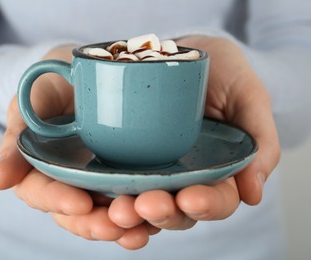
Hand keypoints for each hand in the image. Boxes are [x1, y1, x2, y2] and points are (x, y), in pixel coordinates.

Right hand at [0, 45, 158, 249]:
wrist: (80, 74)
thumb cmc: (51, 86)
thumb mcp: (30, 103)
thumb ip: (16, 138)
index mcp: (41, 169)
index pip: (42, 192)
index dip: (58, 201)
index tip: (78, 204)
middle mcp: (70, 181)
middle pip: (77, 214)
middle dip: (95, 224)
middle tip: (114, 227)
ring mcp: (99, 180)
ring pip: (107, 213)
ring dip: (124, 226)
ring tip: (141, 230)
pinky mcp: (126, 174)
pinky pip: (135, 197)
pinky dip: (147, 211)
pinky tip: (164, 211)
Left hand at [106, 36, 280, 236]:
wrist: (183, 52)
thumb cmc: (222, 73)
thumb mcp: (247, 96)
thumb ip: (260, 139)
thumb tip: (253, 194)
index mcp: (217, 172)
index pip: (216, 200)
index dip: (206, 205)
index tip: (192, 198)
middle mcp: (184, 177)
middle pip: (176, 211)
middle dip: (163, 213)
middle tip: (147, 205)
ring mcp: (153, 170)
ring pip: (143, 203)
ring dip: (131, 213)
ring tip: (119, 210)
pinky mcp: (125, 158)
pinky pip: (115, 183)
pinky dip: (105, 195)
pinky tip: (95, 196)